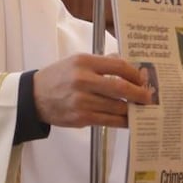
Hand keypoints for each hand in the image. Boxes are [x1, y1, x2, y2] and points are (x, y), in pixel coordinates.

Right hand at [32, 54, 150, 128]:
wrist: (34, 97)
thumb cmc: (58, 77)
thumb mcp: (76, 61)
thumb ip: (102, 62)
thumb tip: (127, 65)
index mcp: (83, 62)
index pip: (118, 66)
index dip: (135, 74)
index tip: (143, 79)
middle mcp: (83, 80)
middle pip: (120, 87)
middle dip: (139, 93)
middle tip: (149, 97)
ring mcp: (82, 100)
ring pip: (117, 106)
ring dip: (132, 109)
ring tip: (141, 109)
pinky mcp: (81, 117)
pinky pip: (109, 120)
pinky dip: (122, 121)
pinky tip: (128, 119)